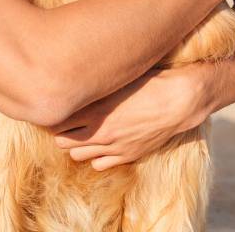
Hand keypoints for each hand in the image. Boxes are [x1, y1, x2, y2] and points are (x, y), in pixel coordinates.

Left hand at [50, 64, 214, 170]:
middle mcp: (99, 130)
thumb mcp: (120, 75)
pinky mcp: (126, 155)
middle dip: (61, 131)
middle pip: (61, 141)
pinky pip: (98, 165)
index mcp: (95, 107)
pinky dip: (96, 157)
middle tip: (67, 120)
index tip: (56, 105)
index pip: (57, 119)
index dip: (53, 113)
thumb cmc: (152, 80)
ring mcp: (112, 146)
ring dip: (77, 145)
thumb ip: (96, 79)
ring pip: (76, 156)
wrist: (180, 100)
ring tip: (83, 132)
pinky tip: (103, 144)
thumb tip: (78, 69)